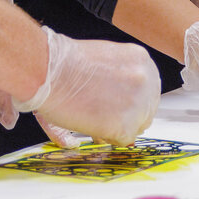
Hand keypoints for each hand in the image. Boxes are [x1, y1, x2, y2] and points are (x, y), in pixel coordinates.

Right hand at [13, 27, 159, 146]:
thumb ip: (121, 77)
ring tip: (93, 115)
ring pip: (136, 127)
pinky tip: (92, 122)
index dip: (130, 102)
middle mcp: (146, 80)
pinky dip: (108, 136)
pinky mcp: (126, 125)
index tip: (116, 105)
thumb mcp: (106, 58)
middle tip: (102, 114)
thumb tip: (126, 99)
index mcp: (142, 61)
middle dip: (126, 116)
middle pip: (146, 111)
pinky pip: (124, 140)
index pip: (148, 91)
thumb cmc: (66, 64)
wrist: (50, 71)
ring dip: (116, 126)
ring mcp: (139, 103)